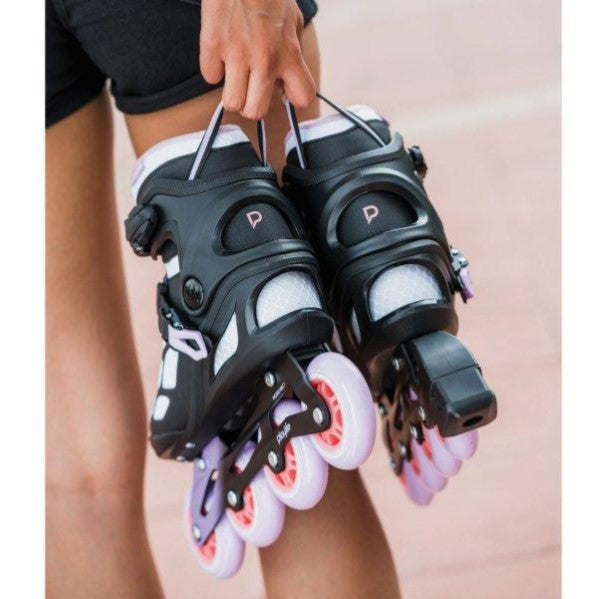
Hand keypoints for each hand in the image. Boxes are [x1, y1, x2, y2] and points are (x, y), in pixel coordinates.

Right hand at [199, 0, 315, 118]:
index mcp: (289, 53)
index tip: (282, 90)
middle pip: (256, 112)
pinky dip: (214, 68)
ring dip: (232, 91)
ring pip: (232, 103)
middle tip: (250, 87)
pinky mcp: (212, 45)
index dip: (292, 97)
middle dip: (252, 104)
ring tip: (235, 73)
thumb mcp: (293, 21)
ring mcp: (236, 53)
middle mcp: (264, 59)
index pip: (303, 98)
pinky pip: (210, 77)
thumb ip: (293, 56)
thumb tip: (284, 87)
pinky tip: (221, 52)